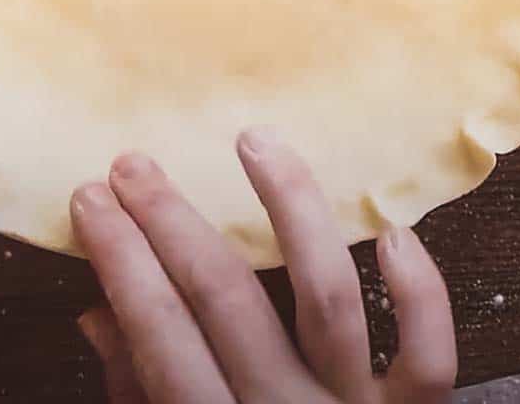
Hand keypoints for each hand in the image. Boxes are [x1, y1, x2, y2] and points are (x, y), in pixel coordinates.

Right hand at [71, 129, 455, 403]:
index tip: (89, 197)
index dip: (120, 260)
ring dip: (289, 210)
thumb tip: (95, 313)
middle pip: (226, 303)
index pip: (157, 333)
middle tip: (134, 163)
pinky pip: (430, 358)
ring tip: (252, 141)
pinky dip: (423, 294)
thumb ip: (134, 394)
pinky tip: (392, 230)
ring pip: (326, 298)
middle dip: (172, 225)